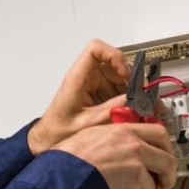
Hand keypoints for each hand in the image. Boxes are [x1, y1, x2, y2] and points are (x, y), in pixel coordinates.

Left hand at [28, 39, 129, 154]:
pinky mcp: (100, 92)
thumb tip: (134, 102)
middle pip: (115, 64)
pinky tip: (132, 112)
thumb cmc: (58, 130)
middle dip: (131, 80)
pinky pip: (119, 89)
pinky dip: (128, 99)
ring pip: (121, 77)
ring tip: (139, 109)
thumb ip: (111, 111)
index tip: (125, 74)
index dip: (114, 56)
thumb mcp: (87, 124)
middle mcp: (87, 77)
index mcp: (78, 78)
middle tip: (140, 98)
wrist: (48, 139)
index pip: (96, 49)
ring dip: (132, 92)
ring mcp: (94, 84)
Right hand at [54, 123, 176, 188]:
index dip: (164, 147)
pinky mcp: (135, 183)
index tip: (163, 155)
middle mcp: (131, 143)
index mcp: (120, 130)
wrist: (62, 179)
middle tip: (163, 184)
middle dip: (168, 175)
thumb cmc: (65, 163)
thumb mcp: (86, 141)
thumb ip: (108, 144)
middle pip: (166, 158)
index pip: (156, 132)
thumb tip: (115, 157)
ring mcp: (136, 163)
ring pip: (154, 184)